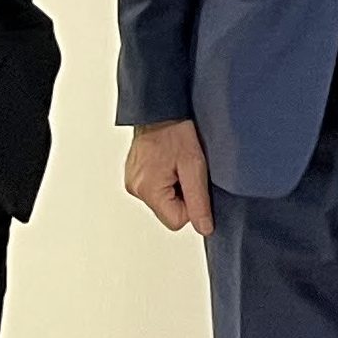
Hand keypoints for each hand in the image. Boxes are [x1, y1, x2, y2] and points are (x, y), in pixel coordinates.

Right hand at [124, 119, 215, 236]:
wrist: (160, 109)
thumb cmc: (176, 130)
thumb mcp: (195, 166)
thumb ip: (199, 201)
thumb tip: (204, 228)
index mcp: (148, 189)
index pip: (176, 221)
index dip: (192, 205)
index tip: (193, 183)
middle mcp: (135, 188)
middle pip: (169, 212)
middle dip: (182, 195)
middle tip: (185, 170)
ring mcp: (133, 182)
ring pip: (163, 201)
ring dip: (175, 187)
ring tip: (176, 164)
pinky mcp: (134, 175)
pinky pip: (156, 190)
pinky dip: (166, 180)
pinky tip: (169, 163)